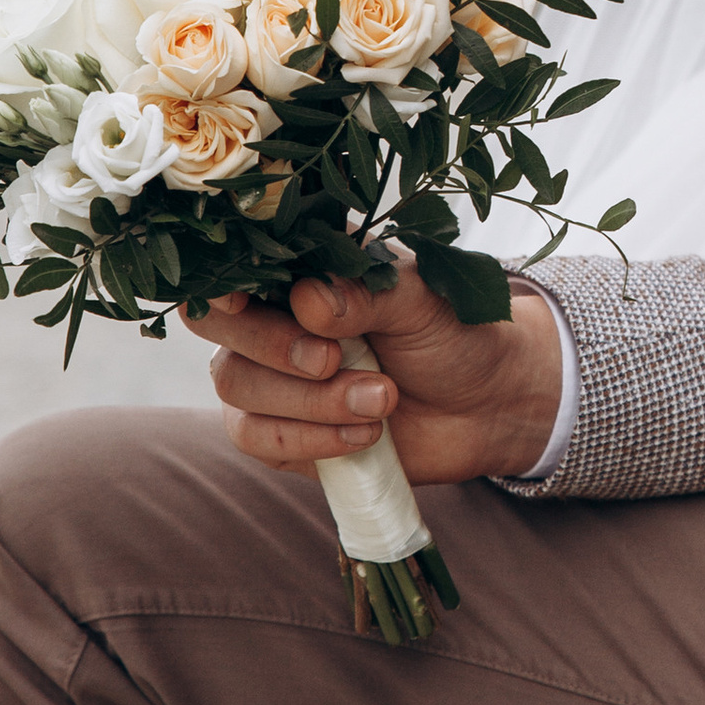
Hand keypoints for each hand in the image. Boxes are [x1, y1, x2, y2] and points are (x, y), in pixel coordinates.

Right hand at [187, 261, 562, 489]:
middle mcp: (273, 317)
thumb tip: (308, 301)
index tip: (243, 302)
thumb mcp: (423, 301)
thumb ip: (368, 294)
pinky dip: (310, 439)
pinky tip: (363, 435)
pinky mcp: (282, 432)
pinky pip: (259, 439)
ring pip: (238, 386)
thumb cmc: (452, 335)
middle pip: (217, 326)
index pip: (233, 265)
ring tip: (382, 401)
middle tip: (332, 360)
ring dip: (309, 401)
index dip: (224, 283)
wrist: (486, 407)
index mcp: (303, 267)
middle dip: (271, 346)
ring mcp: (270, 377)